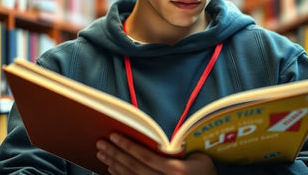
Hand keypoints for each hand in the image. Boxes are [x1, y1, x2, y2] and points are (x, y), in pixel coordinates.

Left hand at [96, 133, 216, 174]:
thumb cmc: (206, 171)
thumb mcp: (198, 157)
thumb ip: (177, 151)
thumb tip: (156, 141)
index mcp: (175, 171)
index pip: (145, 157)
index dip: (128, 146)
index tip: (114, 135)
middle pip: (134, 169)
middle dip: (115, 155)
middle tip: (100, 143)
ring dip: (114, 165)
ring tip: (102, 154)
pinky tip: (111, 169)